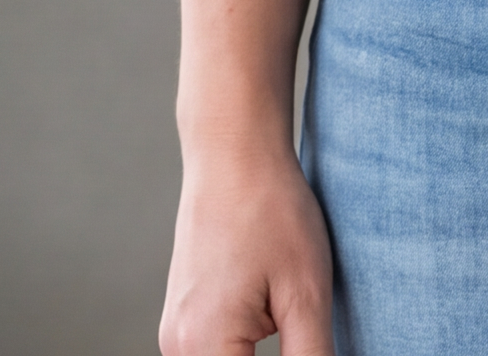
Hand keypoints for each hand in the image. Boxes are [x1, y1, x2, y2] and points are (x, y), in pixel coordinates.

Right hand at [159, 143, 335, 355]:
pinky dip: (245, 351)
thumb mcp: (306, 293)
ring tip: (289, 314)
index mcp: (205, 348)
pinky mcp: (184, 317)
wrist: (233, 151)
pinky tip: (275, 319)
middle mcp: (178, 348)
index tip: (312, 348)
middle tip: (304, 329)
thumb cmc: (271, 211)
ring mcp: (176, 333)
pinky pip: (213, 353)